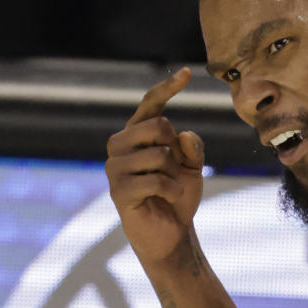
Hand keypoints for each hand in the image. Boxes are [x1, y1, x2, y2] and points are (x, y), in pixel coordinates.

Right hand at [105, 66, 205, 272]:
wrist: (171, 233)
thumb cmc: (178, 196)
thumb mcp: (192, 167)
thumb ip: (192, 147)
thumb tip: (183, 136)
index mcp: (136, 134)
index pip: (151, 104)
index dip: (168, 88)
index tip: (187, 73)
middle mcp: (120, 145)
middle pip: (157, 125)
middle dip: (175, 148)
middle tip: (173, 170)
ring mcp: (115, 168)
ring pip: (158, 155)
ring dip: (174, 176)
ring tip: (169, 189)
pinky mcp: (118, 191)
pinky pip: (155, 181)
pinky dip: (171, 191)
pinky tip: (166, 199)